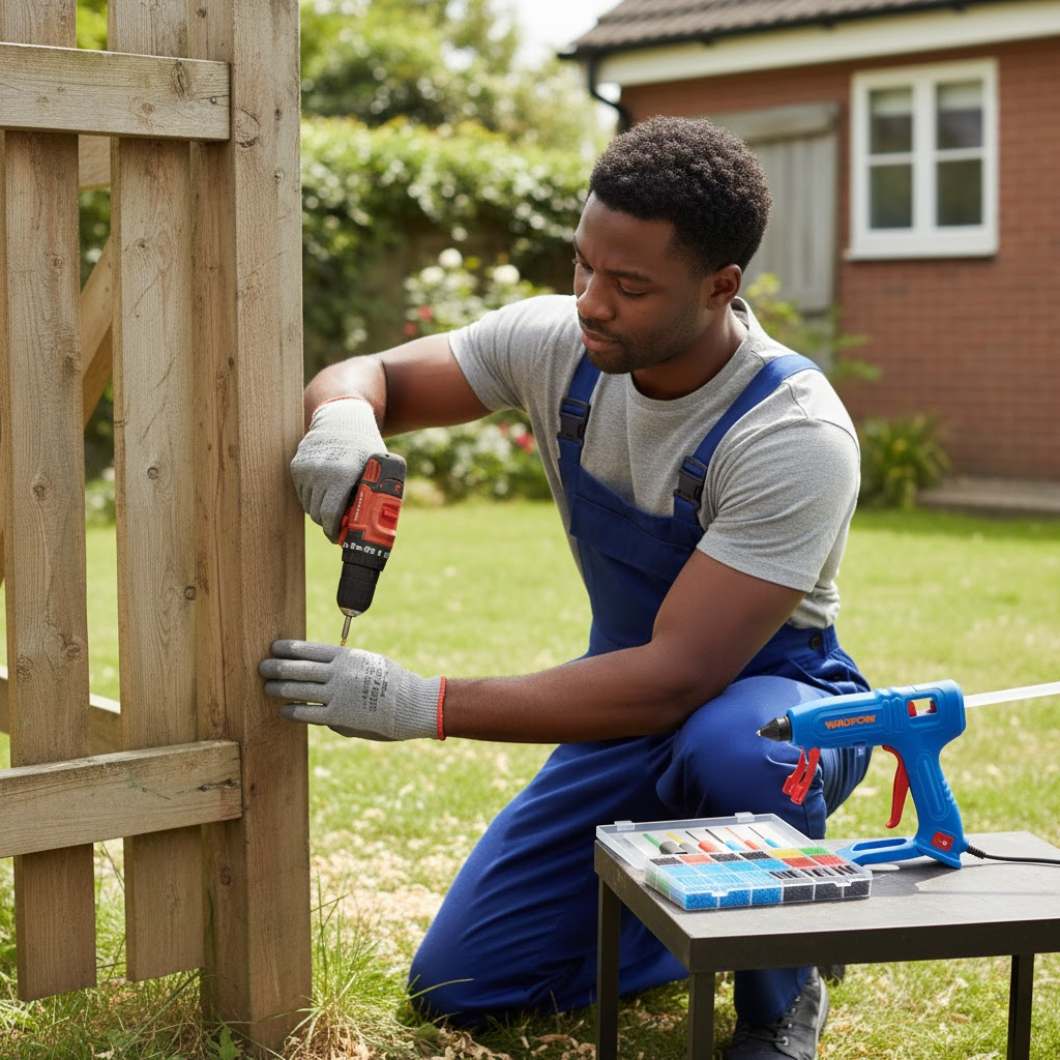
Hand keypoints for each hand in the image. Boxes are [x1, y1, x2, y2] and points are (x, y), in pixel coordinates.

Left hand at [259, 640, 444, 740]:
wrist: (410, 703)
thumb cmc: (392, 682)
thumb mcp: (368, 662)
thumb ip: (343, 669)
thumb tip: (322, 680)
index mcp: (345, 656)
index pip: (308, 649)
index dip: (288, 649)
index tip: (274, 648)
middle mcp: (337, 673)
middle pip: (298, 668)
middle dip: (277, 667)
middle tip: (262, 667)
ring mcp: (337, 695)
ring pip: (298, 690)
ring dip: (279, 688)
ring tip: (267, 687)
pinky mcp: (338, 717)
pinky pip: (308, 714)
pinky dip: (293, 711)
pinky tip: (284, 709)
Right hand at [290, 397, 386, 539]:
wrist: (342, 418)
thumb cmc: (365, 446)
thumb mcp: (377, 468)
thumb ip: (377, 492)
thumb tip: (377, 524)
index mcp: (343, 473)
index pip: (331, 514)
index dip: (334, 531)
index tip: (339, 538)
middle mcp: (321, 471)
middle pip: (317, 514)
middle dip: (328, 523)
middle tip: (339, 526)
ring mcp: (306, 468)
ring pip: (308, 505)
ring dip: (320, 511)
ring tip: (334, 506)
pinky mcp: (296, 466)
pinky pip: (302, 493)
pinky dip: (312, 498)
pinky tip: (325, 491)